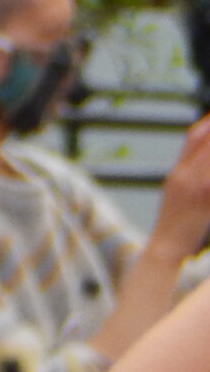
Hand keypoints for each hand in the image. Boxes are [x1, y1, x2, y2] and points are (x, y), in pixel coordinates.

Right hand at [147, 117, 209, 260]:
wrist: (166, 248)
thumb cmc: (175, 222)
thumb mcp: (174, 188)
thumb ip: (188, 169)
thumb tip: (202, 151)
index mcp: (177, 172)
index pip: (193, 138)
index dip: (208, 123)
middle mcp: (184, 177)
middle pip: (205, 144)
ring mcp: (195, 189)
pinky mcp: (206, 203)